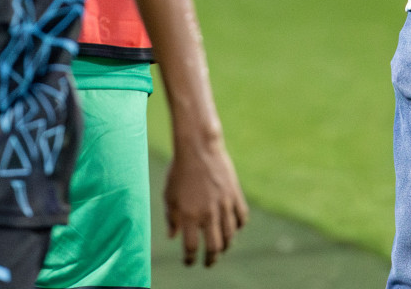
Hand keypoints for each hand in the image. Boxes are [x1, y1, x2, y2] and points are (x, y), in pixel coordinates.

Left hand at [164, 134, 248, 266]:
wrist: (198, 147)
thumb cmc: (179, 170)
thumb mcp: (169, 195)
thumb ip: (171, 218)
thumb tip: (173, 236)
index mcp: (188, 215)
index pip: (191, 247)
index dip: (189, 259)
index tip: (189, 262)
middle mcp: (207, 213)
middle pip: (214, 247)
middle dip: (211, 259)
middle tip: (208, 262)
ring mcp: (223, 204)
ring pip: (229, 236)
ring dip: (225, 246)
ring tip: (221, 248)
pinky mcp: (234, 194)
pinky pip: (242, 218)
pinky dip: (238, 227)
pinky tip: (233, 228)